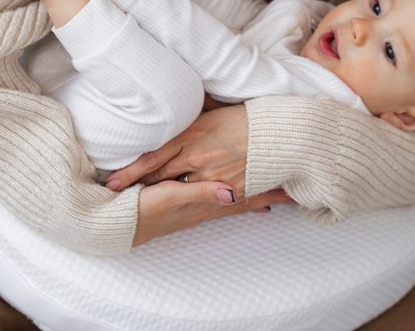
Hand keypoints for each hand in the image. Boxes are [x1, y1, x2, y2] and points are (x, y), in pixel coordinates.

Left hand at [106, 104, 250, 196]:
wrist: (276, 134)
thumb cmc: (244, 117)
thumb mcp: (211, 110)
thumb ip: (190, 114)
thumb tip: (173, 102)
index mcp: (190, 135)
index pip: (152, 157)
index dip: (129, 171)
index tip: (111, 182)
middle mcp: (196, 157)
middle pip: (160, 177)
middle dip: (140, 187)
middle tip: (118, 196)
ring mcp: (211, 176)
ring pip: (178, 190)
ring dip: (163, 195)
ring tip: (143, 203)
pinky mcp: (228, 190)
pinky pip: (204, 198)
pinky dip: (192, 200)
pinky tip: (180, 206)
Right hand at [133, 179, 291, 245]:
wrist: (119, 222)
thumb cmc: (144, 210)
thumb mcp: (171, 198)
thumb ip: (200, 194)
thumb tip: (232, 194)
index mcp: (207, 201)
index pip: (246, 198)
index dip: (269, 195)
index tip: (294, 192)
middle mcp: (207, 204)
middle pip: (246, 199)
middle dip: (269, 196)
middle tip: (294, 193)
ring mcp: (197, 204)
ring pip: (235, 199)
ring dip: (255, 196)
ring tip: (274, 195)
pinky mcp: (185, 200)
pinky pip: (218, 198)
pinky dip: (233, 197)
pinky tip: (233, 194)